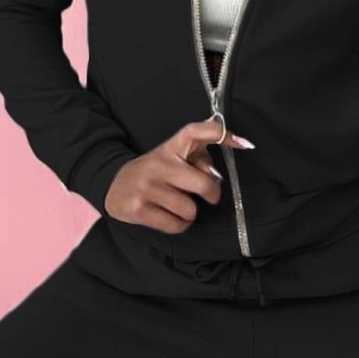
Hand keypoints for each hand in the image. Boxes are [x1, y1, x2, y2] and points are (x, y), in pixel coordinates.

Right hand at [104, 117, 254, 234]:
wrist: (113, 185)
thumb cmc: (156, 172)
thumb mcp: (173, 157)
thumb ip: (197, 159)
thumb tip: (214, 175)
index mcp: (171, 147)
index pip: (195, 132)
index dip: (221, 134)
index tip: (245, 144)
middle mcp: (159, 164)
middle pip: (203, 183)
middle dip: (211, 194)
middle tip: (208, 196)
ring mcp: (147, 187)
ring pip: (190, 209)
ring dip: (190, 213)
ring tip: (179, 206)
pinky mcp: (139, 209)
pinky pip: (176, 225)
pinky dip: (179, 225)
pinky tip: (170, 216)